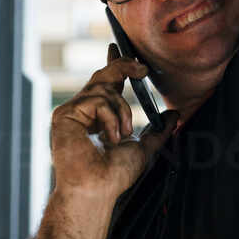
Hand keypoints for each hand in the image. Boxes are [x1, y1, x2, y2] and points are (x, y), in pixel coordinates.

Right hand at [50, 44, 179, 200]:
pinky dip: (110, 118)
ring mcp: (71, 113)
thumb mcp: (144, 148)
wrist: (96, 190)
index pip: (105, 83)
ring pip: (103, 87)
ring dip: (122, 110)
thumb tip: (175, 114)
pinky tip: (108, 138)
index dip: (113, 64)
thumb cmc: (114, 176)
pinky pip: (96, 100)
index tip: (118, 48)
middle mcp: (82, 112)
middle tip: (143, 68)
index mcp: (97, 117)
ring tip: (121, 135)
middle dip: (123, 67)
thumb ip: (158, 131)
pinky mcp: (64, 116)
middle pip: (103, 76)